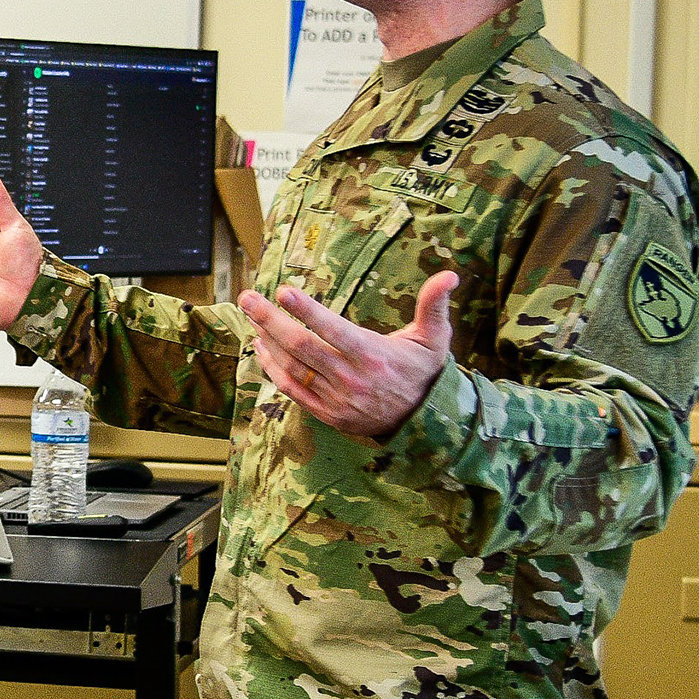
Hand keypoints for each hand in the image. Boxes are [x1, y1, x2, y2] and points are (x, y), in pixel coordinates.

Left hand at [238, 272, 458, 440]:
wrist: (422, 422)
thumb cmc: (423, 372)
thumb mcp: (435, 339)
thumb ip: (435, 306)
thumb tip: (450, 275)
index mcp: (374, 355)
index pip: (333, 330)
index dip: (306, 310)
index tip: (283, 290)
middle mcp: (351, 378)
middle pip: (302, 346)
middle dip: (270, 319)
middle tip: (248, 297)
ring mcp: (335, 398)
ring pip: (292, 366)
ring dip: (267, 339)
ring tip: (251, 314)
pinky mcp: (326, 413)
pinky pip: (291, 389)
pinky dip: (272, 368)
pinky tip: (260, 347)